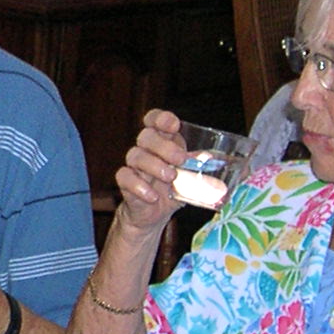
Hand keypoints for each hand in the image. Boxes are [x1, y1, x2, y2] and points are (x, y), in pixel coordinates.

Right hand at [112, 110, 186, 233]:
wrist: (154, 215)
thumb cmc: (173, 189)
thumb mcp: (190, 177)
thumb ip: (198, 167)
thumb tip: (209, 158)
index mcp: (163, 142)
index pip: (154, 120)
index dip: (160, 118)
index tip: (173, 125)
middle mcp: (146, 150)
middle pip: (146, 136)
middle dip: (164, 146)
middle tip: (180, 159)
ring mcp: (134, 166)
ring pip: (135, 155)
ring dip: (154, 165)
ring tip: (170, 178)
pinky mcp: (125, 183)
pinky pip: (125, 177)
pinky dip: (139, 186)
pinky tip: (153, 196)